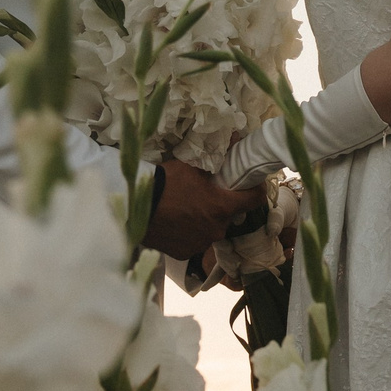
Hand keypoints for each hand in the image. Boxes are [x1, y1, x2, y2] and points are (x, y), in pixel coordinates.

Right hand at [143, 161, 268, 262]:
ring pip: (210, 230)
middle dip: (221, 206)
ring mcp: (200, 243)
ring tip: (186, 210)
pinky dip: (189, 233)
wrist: (135, 205)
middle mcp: (217, 229)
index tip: (251, 184)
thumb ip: (217, 160)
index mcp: (223, 207)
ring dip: (204, 221)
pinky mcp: (184, 253)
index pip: (255, 199)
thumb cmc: (166, 182)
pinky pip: (194, 241)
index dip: (255, 190)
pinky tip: (176, 223)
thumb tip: (238, 137)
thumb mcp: (192, 167)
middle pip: (229, 216)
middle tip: (206, 195)